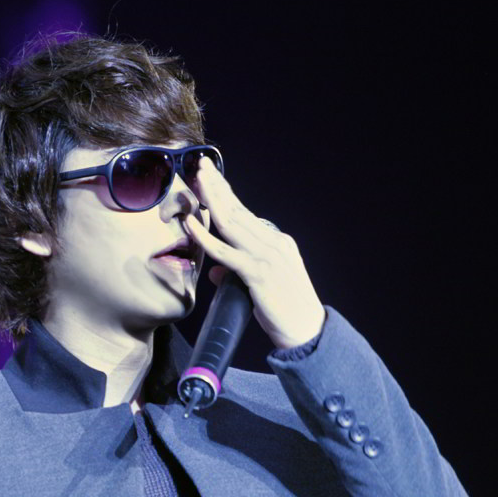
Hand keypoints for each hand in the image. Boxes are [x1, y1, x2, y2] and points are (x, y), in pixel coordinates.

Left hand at [183, 157, 326, 349]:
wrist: (307, 331)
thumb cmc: (284, 310)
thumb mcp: (258, 286)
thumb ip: (237, 273)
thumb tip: (213, 271)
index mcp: (277, 241)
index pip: (246, 212)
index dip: (226, 193)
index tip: (209, 177)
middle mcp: (274, 242)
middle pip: (238, 210)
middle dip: (217, 186)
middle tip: (200, 165)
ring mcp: (267, 256)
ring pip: (232, 223)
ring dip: (212, 200)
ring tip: (195, 181)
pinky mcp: (258, 273)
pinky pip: (226, 252)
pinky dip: (205, 238)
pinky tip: (191, 224)